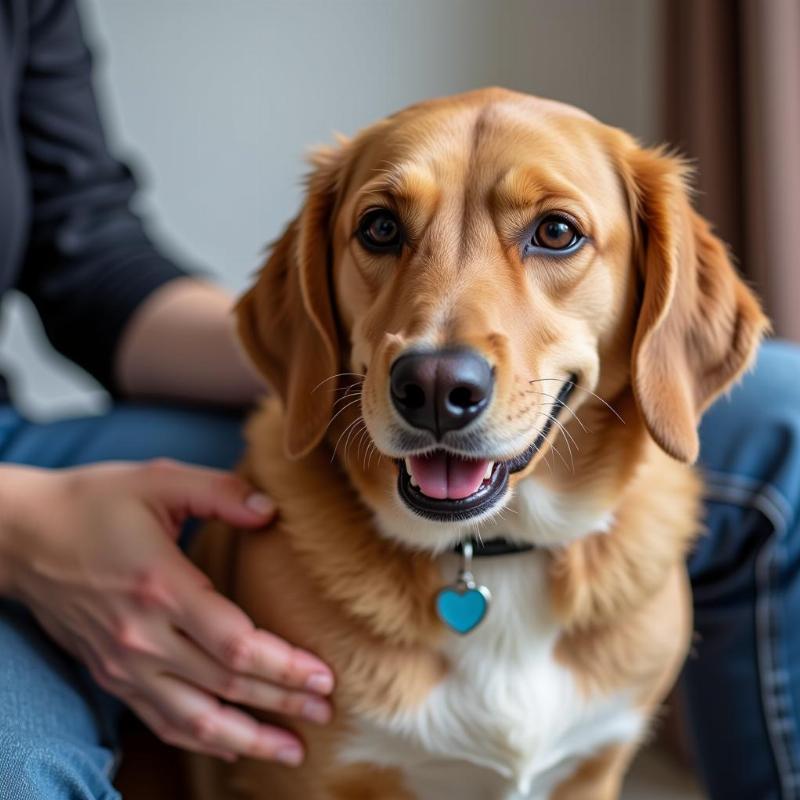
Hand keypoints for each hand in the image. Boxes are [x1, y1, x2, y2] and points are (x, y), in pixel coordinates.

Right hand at [0, 460, 332, 763]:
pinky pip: (162, 721)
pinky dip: (202, 739)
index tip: (324, 674)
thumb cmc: (95, 502)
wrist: (23, 536)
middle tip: (327, 709)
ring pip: (195, 718)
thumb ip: (219, 491)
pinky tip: (234, 746)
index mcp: (161, 586)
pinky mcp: (111, 675)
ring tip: (293, 748)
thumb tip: (270, 511)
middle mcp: (142, 636)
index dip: (285, 666)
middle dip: (282, 701)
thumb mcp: (159, 479)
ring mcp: (123, 664)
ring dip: (248, 737)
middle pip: (226, 685)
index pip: (236, 645)